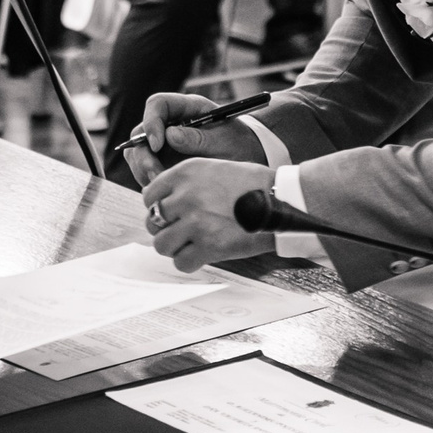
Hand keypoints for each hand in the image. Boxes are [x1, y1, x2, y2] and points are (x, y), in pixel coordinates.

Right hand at [120, 90, 267, 189]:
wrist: (250, 159)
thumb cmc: (241, 144)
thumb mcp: (226, 141)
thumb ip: (199, 138)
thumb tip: (170, 136)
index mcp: (187, 109)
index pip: (157, 104)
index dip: (152, 122)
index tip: (158, 144)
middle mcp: (170, 124)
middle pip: (140, 132)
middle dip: (143, 155)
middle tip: (155, 176)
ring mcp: (164, 144)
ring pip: (137, 153)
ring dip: (143, 170)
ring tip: (160, 187)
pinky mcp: (163, 163)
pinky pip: (144, 170)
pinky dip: (149, 181)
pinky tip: (163, 193)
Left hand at [141, 155, 272, 270]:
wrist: (282, 198)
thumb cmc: (254, 184)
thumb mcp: (214, 169)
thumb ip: (186, 183)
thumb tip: (162, 201)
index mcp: (186, 173)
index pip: (149, 195)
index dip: (157, 207)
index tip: (169, 214)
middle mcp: (186, 196)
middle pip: (152, 221)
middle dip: (164, 228)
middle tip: (181, 231)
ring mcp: (196, 222)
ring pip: (162, 244)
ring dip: (174, 247)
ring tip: (191, 244)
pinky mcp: (209, 246)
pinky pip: (181, 262)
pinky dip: (189, 262)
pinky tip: (201, 255)